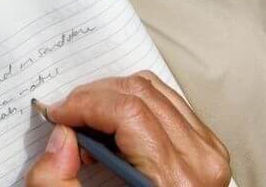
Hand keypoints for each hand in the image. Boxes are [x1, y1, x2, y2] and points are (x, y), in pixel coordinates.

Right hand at [26, 72, 230, 186]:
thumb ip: (56, 183)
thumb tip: (61, 135)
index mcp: (173, 181)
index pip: (127, 111)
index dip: (85, 104)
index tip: (57, 114)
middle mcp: (199, 161)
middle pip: (138, 93)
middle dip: (93, 97)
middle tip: (68, 116)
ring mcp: (209, 151)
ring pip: (153, 89)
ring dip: (112, 95)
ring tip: (90, 123)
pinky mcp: (208, 146)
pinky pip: (167, 100)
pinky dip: (134, 102)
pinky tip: (115, 126)